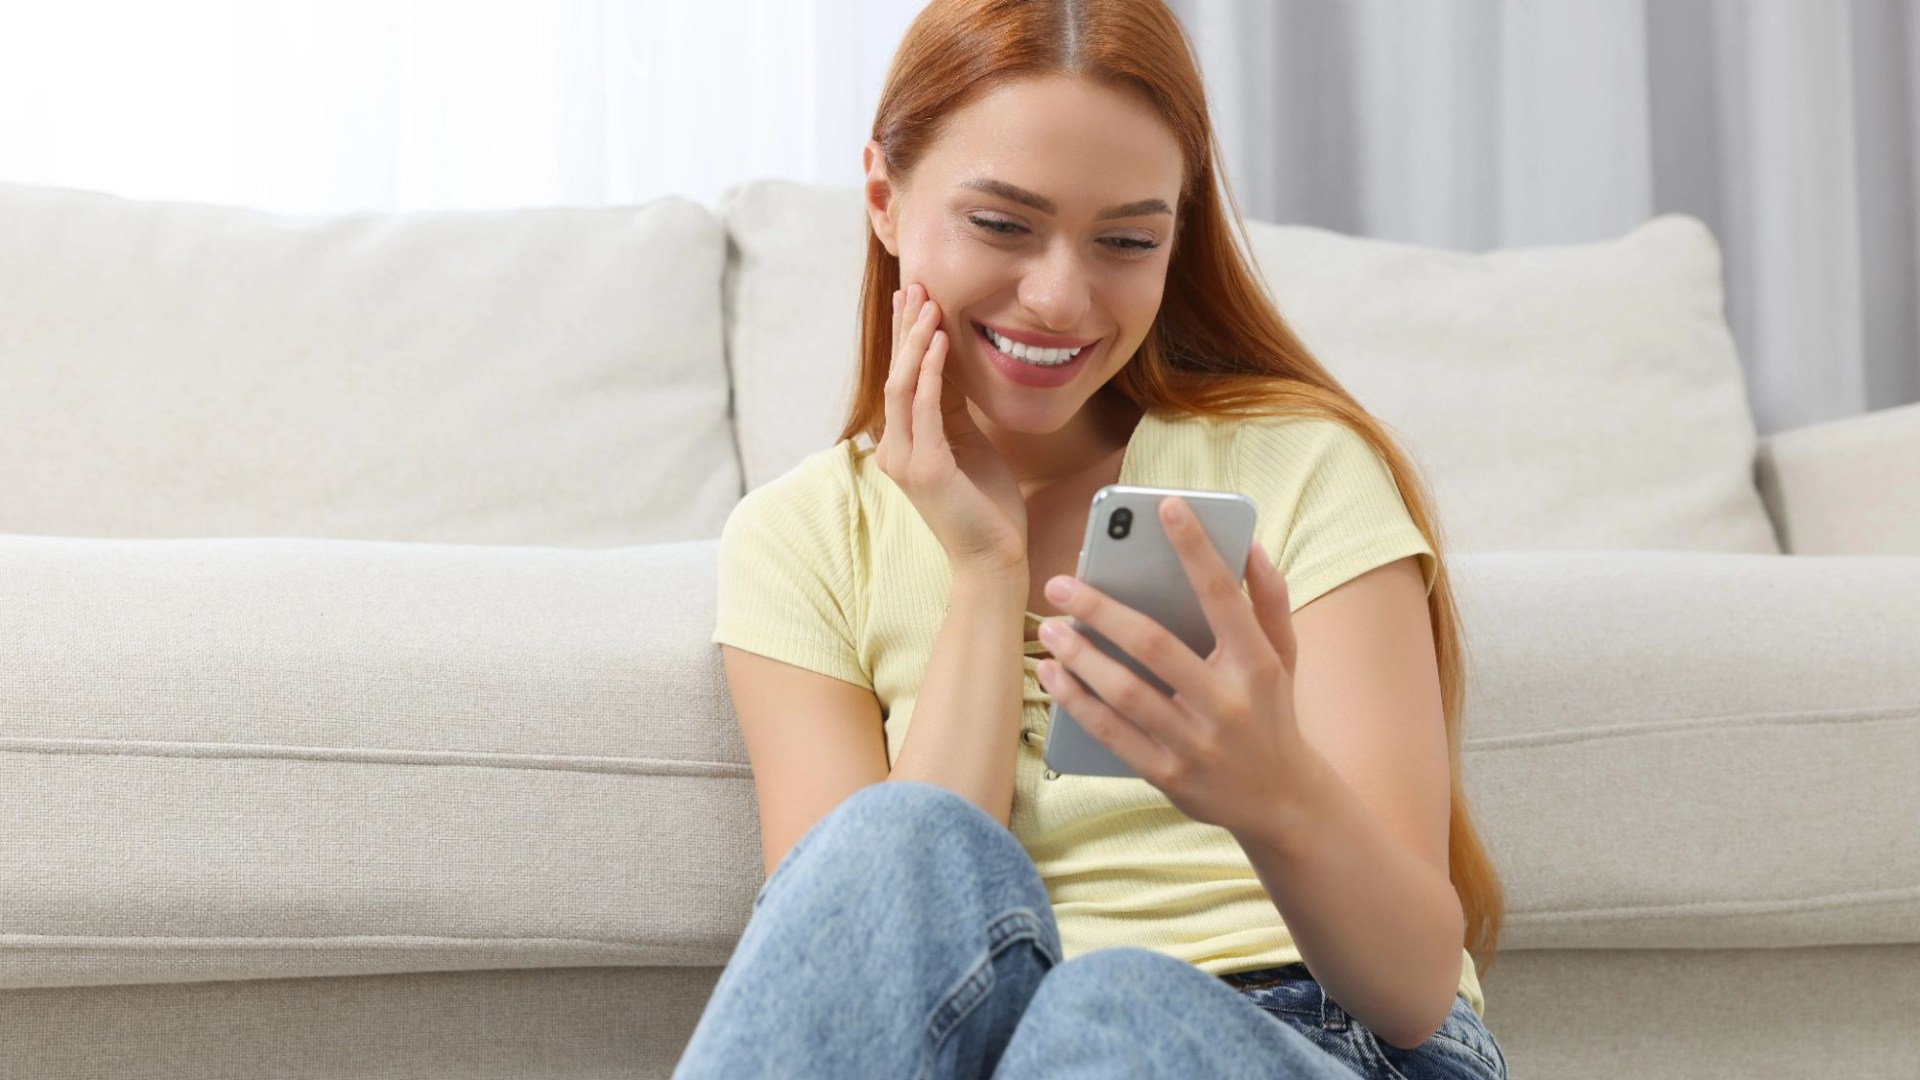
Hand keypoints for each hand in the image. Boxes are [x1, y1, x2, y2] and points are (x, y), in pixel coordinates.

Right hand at [875, 282, 1028, 574]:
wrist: (993, 558)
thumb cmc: (986, 505)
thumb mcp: (968, 443)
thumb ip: (952, 408)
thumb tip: (946, 364)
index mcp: (903, 444)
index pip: (900, 379)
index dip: (906, 337)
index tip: (914, 298)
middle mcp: (893, 450)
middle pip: (893, 374)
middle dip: (905, 328)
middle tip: (914, 285)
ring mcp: (904, 460)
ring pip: (901, 386)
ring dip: (915, 342)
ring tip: (928, 304)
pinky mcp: (925, 469)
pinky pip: (923, 408)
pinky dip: (930, 372)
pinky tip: (939, 343)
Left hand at [1033, 495, 1304, 834]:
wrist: (1282, 802)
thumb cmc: (1272, 712)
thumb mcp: (1284, 657)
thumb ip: (1270, 599)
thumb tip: (1249, 545)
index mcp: (1256, 663)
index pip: (1223, 596)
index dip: (1196, 548)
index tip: (1166, 506)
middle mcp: (1226, 702)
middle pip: (1154, 646)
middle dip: (1101, 610)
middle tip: (1060, 584)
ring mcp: (1196, 743)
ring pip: (1125, 692)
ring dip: (1079, 657)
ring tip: (1048, 628)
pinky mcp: (1168, 775)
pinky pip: (1112, 735)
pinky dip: (1076, 703)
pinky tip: (1052, 676)